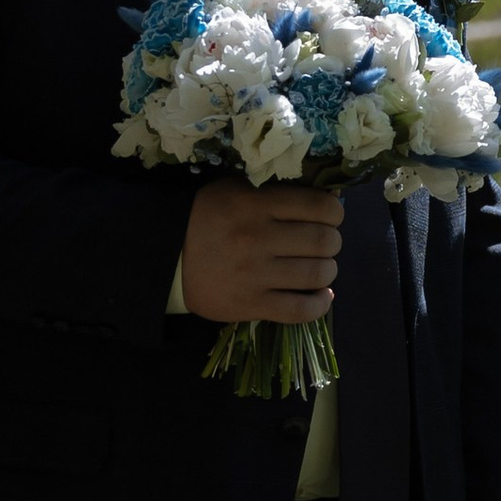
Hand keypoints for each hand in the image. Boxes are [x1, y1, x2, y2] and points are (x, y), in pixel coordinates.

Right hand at [181, 181, 342, 325]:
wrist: (166, 257)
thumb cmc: (207, 217)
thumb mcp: (237, 190)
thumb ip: (278, 191)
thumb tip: (331, 199)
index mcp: (256, 205)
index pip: (319, 207)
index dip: (334, 213)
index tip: (329, 218)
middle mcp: (257, 238)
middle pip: (323, 242)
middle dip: (331, 242)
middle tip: (323, 244)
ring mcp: (254, 274)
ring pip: (317, 275)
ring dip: (327, 271)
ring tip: (318, 268)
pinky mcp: (250, 305)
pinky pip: (299, 310)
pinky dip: (319, 305)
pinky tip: (321, 296)